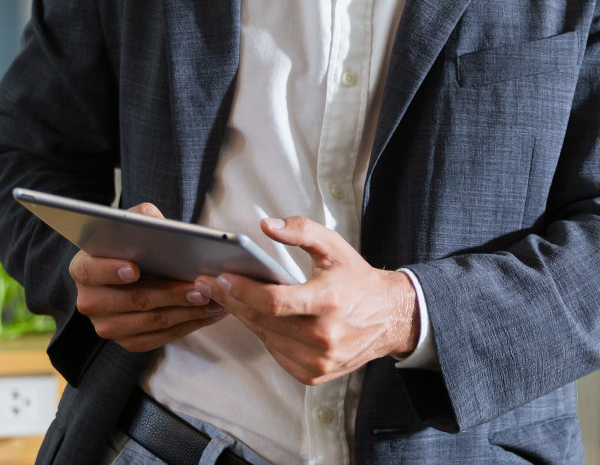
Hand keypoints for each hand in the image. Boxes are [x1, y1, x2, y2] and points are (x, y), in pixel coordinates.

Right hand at [69, 202, 226, 351]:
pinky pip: (160, 338)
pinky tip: (208, 313)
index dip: (111, 270)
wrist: (132, 269)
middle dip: (169, 294)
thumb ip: (141, 218)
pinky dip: (188, 325)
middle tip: (199, 287)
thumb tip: (158, 224)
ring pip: (151, 321)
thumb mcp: (133, 223)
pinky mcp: (128, 341)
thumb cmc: (133, 243)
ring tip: (213, 299)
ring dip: (186, 312)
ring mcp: (107, 326)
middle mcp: (90, 301)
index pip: (90, 270)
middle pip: (132, 300)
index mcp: (83, 268)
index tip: (135, 269)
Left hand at [205, 216, 417, 384]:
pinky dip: (265, 336)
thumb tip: (265, 225)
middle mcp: (324, 336)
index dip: (243, 290)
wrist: (389, 317)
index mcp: (328, 302)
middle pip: (263, 321)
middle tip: (210, 285)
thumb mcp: (334, 246)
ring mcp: (319, 360)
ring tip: (229, 298)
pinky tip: (257, 318)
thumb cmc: (356, 279)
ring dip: (245, 318)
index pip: (274, 301)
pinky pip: (277, 354)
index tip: (220, 278)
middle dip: (232, 301)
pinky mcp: (315, 374)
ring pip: (266, 339)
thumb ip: (300, 231)